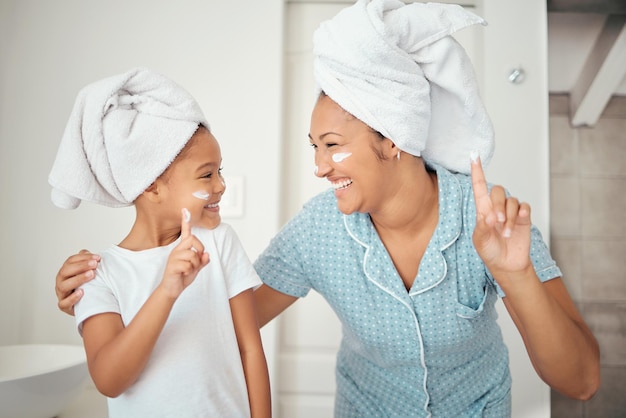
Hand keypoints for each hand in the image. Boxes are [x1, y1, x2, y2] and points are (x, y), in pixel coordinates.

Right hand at [55, 250, 99, 314]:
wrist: (86, 303)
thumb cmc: (86, 285)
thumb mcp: (86, 272)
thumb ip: (86, 262)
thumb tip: (85, 251)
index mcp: (66, 271)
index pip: (70, 261)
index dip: (83, 258)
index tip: (97, 257)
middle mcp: (61, 281)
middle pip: (66, 271)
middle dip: (81, 266)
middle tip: (94, 264)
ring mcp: (61, 293)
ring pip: (64, 285)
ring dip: (78, 279)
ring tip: (91, 275)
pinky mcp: (64, 306)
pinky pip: (64, 303)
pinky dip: (72, 298)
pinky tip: (82, 292)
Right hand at [159, 208, 209, 298]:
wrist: (171, 289)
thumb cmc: (182, 276)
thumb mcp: (196, 268)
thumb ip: (202, 261)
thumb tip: (207, 255)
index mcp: (183, 249)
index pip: (186, 233)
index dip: (186, 221)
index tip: (185, 210)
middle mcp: (177, 250)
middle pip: (192, 239)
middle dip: (200, 249)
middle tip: (197, 261)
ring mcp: (174, 257)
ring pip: (192, 254)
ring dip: (195, 264)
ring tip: (189, 270)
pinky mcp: (172, 266)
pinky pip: (187, 265)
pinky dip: (189, 271)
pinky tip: (183, 274)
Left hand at [471, 155, 531, 276]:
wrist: (506, 264)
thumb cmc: (489, 251)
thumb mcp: (480, 241)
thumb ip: (483, 227)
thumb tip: (491, 214)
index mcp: (481, 210)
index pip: (479, 186)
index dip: (477, 171)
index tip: (473, 155)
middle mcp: (496, 207)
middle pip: (497, 191)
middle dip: (498, 205)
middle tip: (497, 222)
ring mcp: (511, 211)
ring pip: (512, 201)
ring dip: (509, 216)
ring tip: (505, 233)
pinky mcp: (524, 217)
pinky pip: (524, 206)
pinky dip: (521, 213)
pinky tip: (519, 220)